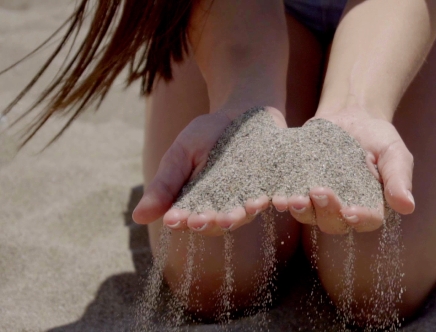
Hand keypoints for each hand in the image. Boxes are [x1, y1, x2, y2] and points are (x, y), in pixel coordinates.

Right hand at [132, 107, 286, 235]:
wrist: (244, 111)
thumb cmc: (206, 133)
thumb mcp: (182, 154)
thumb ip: (165, 185)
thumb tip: (136, 218)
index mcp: (197, 204)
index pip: (187, 218)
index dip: (182, 220)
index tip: (175, 220)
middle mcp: (223, 208)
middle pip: (216, 223)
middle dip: (209, 222)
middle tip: (203, 222)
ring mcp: (249, 200)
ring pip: (243, 215)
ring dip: (238, 217)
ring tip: (232, 216)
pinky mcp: (272, 189)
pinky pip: (270, 198)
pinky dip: (266, 201)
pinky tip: (265, 199)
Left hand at [275, 109, 414, 233]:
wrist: (351, 116)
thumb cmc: (378, 137)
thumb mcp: (394, 152)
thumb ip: (398, 178)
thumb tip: (407, 206)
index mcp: (371, 206)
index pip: (368, 219)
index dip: (359, 218)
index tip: (350, 211)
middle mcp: (343, 210)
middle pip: (334, 223)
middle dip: (326, 210)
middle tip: (318, 192)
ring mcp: (319, 202)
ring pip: (309, 215)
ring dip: (301, 209)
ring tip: (293, 199)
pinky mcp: (300, 188)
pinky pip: (291, 198)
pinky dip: (284, 198)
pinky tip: (278, 195)